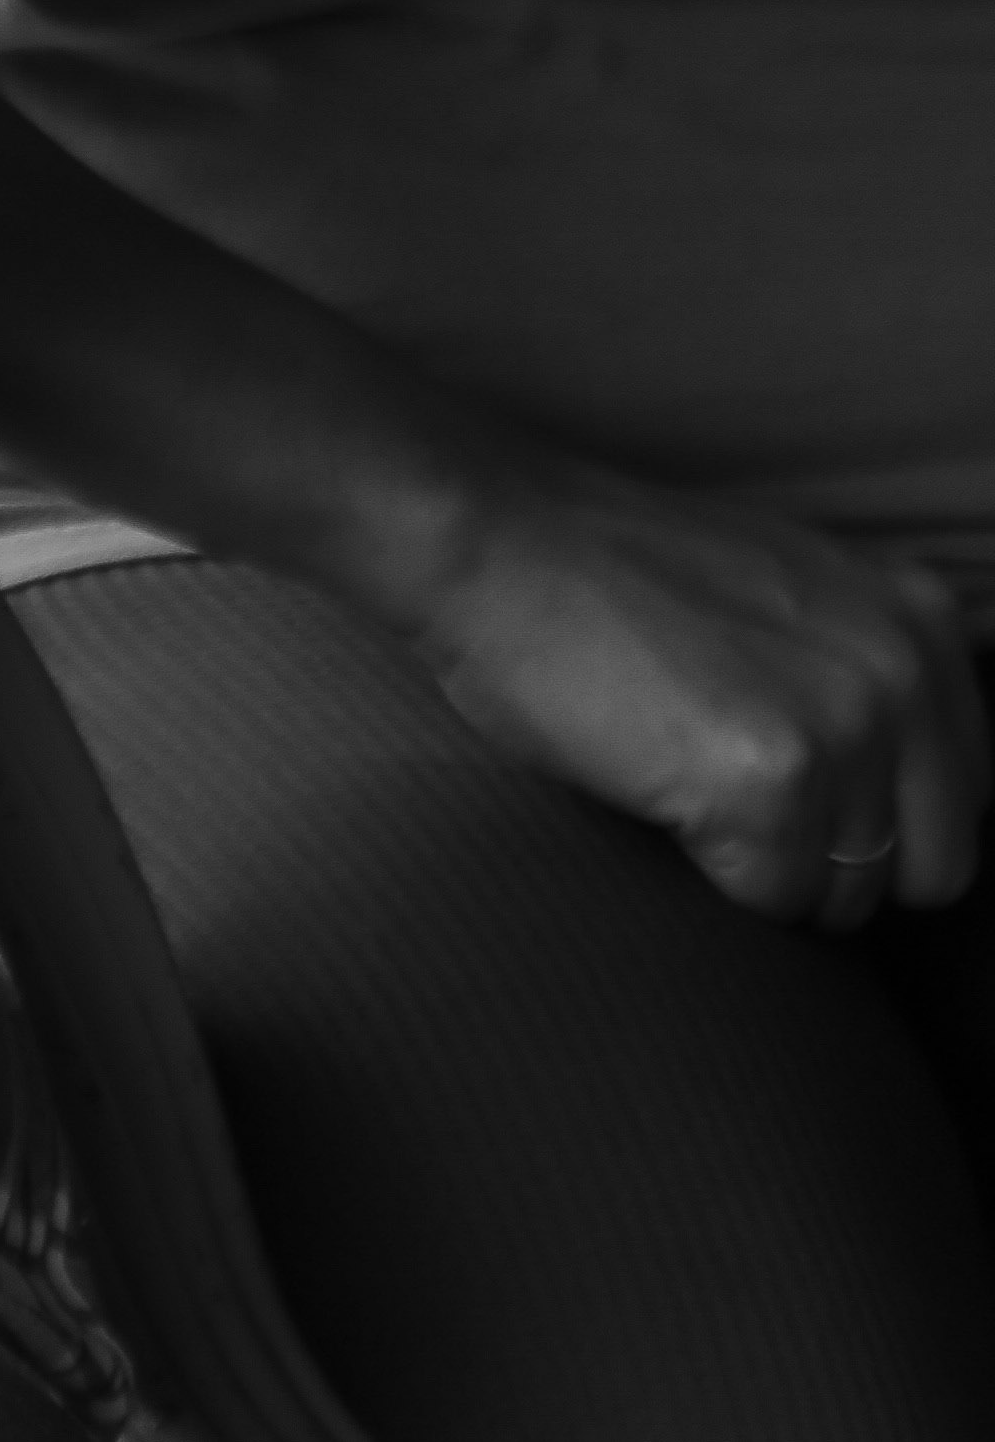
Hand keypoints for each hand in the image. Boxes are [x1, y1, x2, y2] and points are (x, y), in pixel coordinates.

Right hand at [393, 450, 985, 931]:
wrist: (494, 544)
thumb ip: (867, 659)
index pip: (967, 797)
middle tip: (749, 818)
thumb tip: (899, 774)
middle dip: (843, 863)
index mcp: (923, 625)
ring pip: (845, 893)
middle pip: (933, 867)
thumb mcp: (792, 586)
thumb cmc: (608, 573)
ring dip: (771, 870)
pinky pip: (770, 896)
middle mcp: (907, 676)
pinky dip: (713, 874)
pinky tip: (660, 797)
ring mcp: (844, 730)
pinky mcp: (767, 784)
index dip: (880, 817)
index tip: (803, 798)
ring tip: (690, 791)